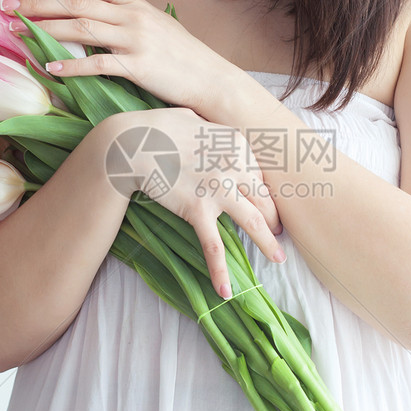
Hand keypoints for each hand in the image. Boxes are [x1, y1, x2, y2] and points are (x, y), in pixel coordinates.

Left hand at [0, 0, 232, 115]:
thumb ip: (128, 13)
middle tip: (9, 6)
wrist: (211, 79)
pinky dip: (72, 66)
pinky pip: (98, 64)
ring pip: (82, 29)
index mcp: (135, 4)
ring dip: (47, 30)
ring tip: (20, 32)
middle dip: (40, 3)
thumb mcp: (157, 25)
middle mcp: (133, 17)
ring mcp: (135, 41)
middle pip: (78, 4)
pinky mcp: (138, 67)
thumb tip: (101, 3)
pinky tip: (51, 69)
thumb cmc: (183, 56)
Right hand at [110, 106, 285, 299]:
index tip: (263, 203)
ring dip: (268, 243)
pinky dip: (220, 271)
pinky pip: (213, 247)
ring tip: (279, 258)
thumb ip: (215, 132)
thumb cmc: (158, 128)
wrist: (131, 144)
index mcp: (237, 144)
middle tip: (278, 232)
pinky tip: (225, 291)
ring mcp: (218, 190)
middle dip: (274, 218)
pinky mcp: (197, 210)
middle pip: (264, 199)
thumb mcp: (196, 120)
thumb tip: (219, 139)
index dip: (262, 192)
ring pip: (253, 222)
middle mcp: (235, 166)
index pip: (258, 174)